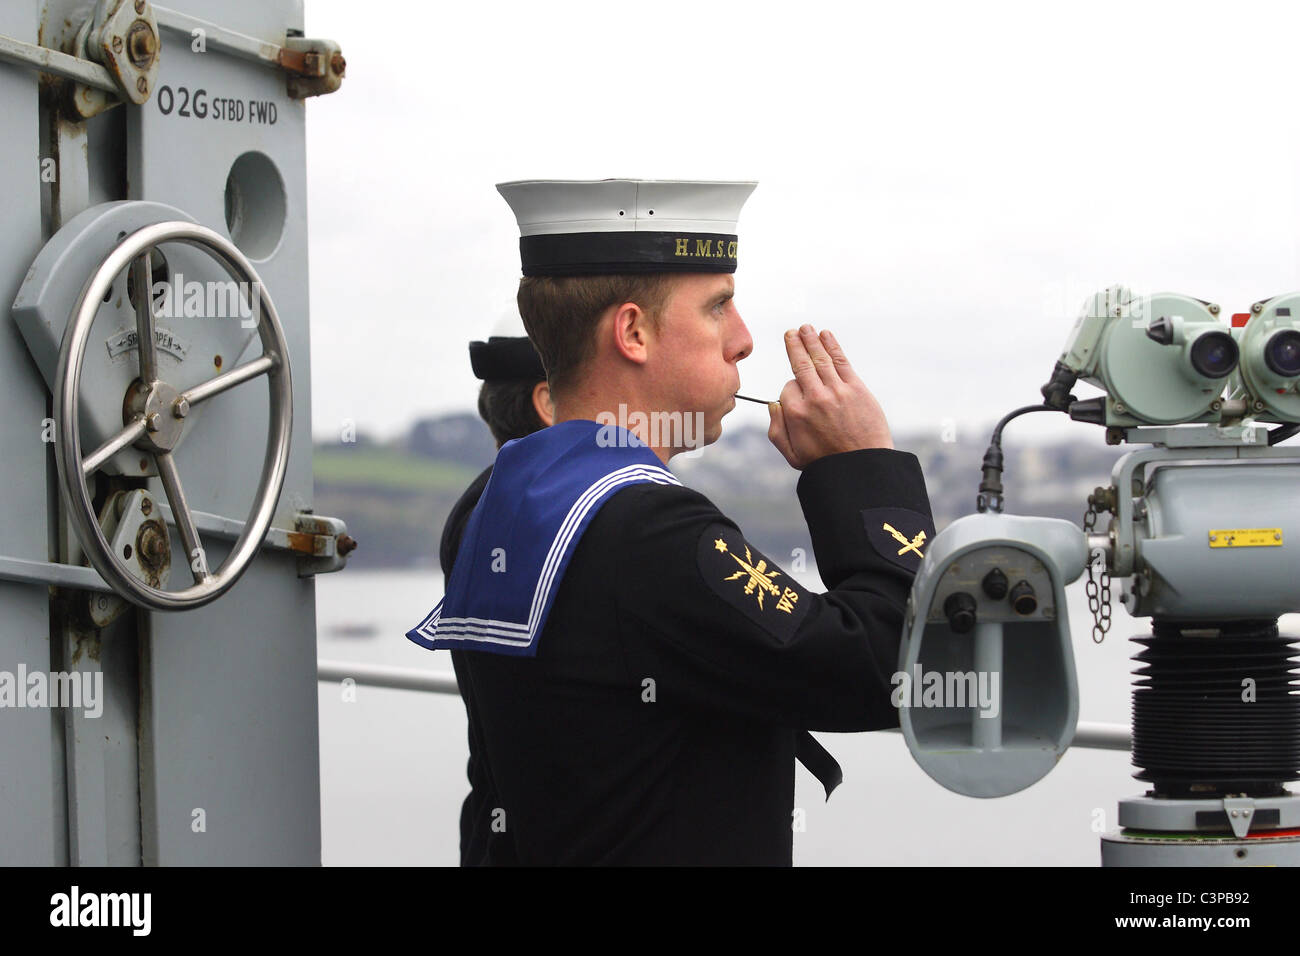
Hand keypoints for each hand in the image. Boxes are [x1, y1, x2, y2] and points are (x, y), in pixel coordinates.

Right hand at [767, 324, 893, 468]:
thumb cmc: (825, 463)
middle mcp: (814, 398)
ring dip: (811, 340)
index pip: (788, 388)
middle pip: (800, 364)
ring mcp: (836, 391)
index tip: (797, 393)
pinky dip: (832, 346)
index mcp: (796, 413)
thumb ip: (776, 430)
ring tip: (805, 328)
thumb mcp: (791, 455)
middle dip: (794, 345)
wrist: (862, 467)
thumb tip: (773, 404)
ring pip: (820, 358)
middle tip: (791, 332)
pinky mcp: (856, 389)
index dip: (791, 388)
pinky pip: (841, 361)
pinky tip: (825, 335)